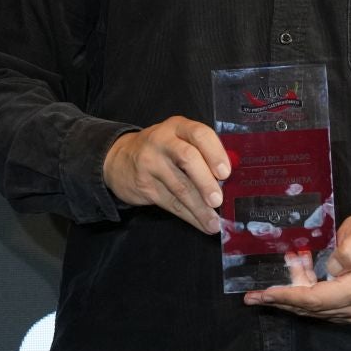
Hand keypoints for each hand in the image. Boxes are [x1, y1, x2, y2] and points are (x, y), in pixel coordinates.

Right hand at [103, 117, 229, 233]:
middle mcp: (163, 141)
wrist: (119, 159)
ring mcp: (150, 162)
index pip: (199, 134)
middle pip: (188, 158)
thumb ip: (202, 152)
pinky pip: (171, 203)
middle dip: (205, 181)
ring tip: (214, 222)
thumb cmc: (162, 150)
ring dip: (199, 208)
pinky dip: (189, 216)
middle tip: (218, 200)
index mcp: (178, 126)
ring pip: (179, 186)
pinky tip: (201, 223)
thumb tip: (230, 181)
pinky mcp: (144, 185)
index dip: (215, 153)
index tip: (226, 173)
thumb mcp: (178, 140)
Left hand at [243, 214, 350, 322]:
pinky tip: (291, 276)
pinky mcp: (343, 310)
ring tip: (267, 283)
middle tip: (252, 296)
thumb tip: (330, 268)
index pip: (314, 298)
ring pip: (309, 309)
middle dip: (279, 301)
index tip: (265, 293)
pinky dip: (298, 294)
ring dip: (287, 296)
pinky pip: (315, 306)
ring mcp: (348, 311)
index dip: (288, 296)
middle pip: (308, 308)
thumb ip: (348, 251)